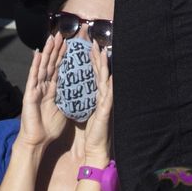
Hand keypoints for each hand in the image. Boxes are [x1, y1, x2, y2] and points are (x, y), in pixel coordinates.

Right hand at [18, 34, 68, 148]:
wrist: (38, 140)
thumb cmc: (50, 128)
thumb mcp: (64, 109)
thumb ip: (69, 98)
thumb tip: (81, 91)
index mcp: (53, 90)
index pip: (59, 69)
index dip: (64, 56)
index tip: (69, 43)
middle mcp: (44, 86)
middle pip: (51, 64)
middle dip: (56, 49)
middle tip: (60, 34)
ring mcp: (36, 88)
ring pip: (43, 66)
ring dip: (48, 52)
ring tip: (51, 38)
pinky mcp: (30, 93)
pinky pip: (34, 76)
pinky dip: (36, 64)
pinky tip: (38, 53)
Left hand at [80, 42, 112, 167]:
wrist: (96, 147)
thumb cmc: (92, 130)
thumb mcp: (87, 110)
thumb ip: (86, 98)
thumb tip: (81, 88)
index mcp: (96, 96)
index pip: (94, 74)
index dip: (92, 61)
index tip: (89, 47)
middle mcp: (103, 97)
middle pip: (100, 73)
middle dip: (98, 58)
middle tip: (95, 43)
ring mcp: (106, 103)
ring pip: (105, 81)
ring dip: (104, 67)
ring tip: (103, 53)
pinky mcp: (105, 112)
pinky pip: (107, 97)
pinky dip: (108, 87)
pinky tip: (109, 78)